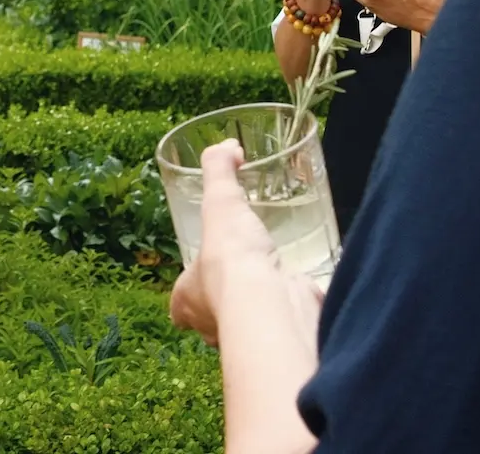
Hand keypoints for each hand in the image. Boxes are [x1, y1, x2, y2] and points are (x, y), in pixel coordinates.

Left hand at [169, 140, 321, 347]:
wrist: (272, 301)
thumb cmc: (232, 258)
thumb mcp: (219, 201)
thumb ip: (219, 170)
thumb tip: (227, 146)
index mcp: (185, 299)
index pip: (179, 301)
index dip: (188, 291)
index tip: (201, 274)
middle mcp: (211, 324)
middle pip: (211, 316)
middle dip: (223, 298)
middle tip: (239, 271)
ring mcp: (246, 333)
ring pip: (246, 321)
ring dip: (256, 304)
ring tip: (270, 274)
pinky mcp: (278, 331)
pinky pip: (281, 319)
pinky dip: (289, 306)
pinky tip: (300, 286)